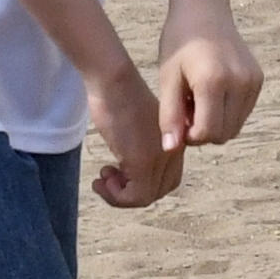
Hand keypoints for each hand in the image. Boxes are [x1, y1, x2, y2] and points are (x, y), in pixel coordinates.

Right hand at [85, 55, 180, 209]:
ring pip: (146, 197)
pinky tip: (102, 179)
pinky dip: (116, 196)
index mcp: (177, 143)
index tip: (118, 173)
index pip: (168, 180)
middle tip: (109, 177)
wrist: (114, 80)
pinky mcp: (142, 160)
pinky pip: (134, 196)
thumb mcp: (139, 128)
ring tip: (103, 179)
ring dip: (119, 196)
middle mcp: (174, 152)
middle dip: (132, 192)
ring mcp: (159, 157)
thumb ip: (143, 146)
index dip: (143, 184)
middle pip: (159, 190)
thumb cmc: (120, 98)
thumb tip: (131, 169)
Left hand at [157, 17, 263, 150]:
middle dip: (203, 131)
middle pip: (223, 134)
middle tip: (187, 109)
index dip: (189, 136)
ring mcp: (253, 82)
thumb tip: (170, 148)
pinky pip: (243, 113)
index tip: (178, 120)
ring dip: (216, 123)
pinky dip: (227, 112)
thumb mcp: (168, 78)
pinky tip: (213, 94)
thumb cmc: (179, 43)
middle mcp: (239, 83)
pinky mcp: (259, 80)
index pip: (207, 133)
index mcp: (213, 82)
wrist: (204, 12)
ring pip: (235, 127)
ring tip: (199, 100)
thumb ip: (170, 115)